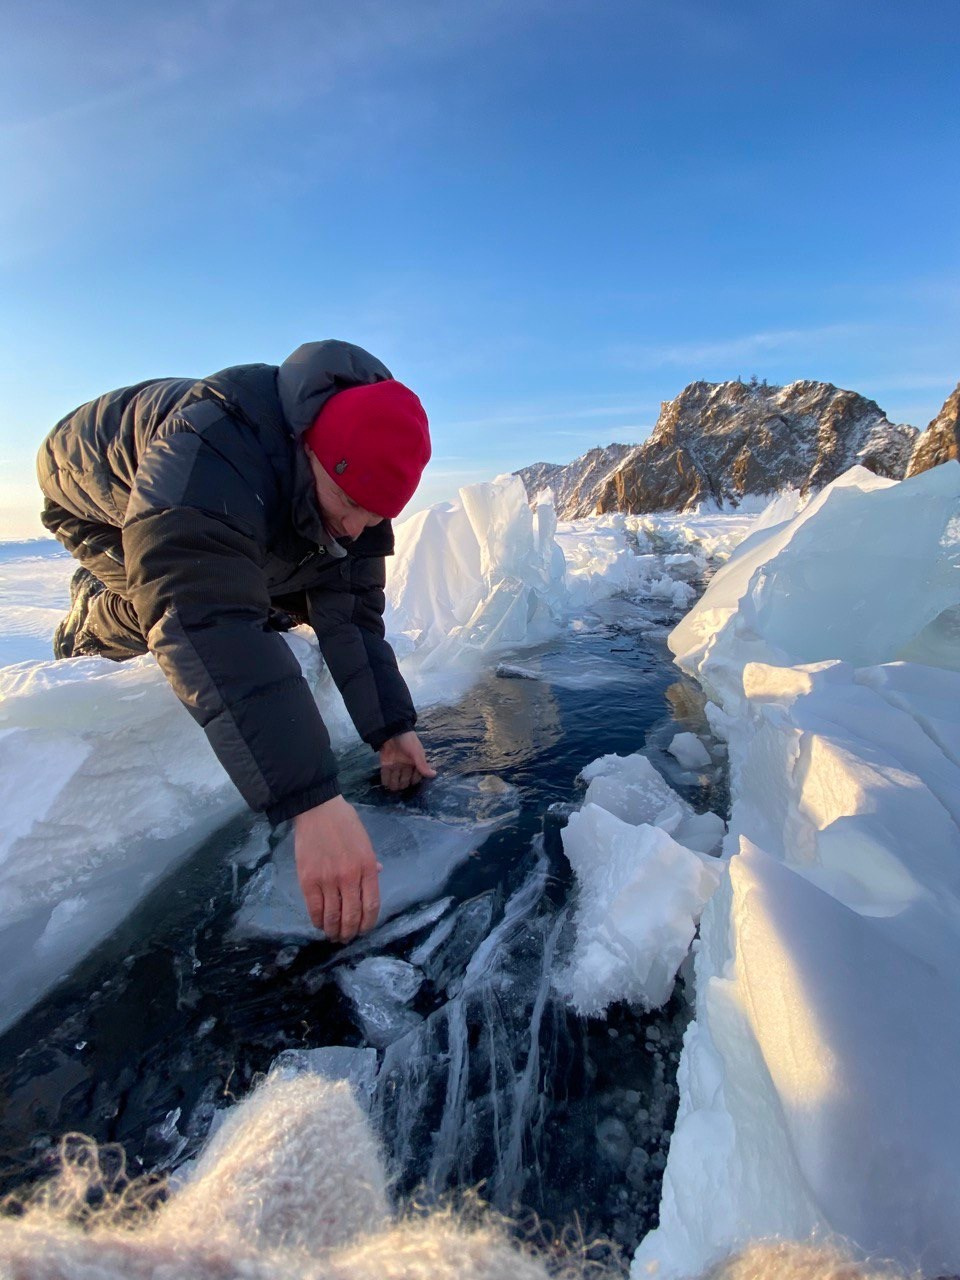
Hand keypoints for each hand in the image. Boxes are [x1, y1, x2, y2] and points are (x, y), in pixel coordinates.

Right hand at [294, 796, 381, 942]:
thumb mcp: (365, 842)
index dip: (368, 923)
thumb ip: (370, 862)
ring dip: (334, 931)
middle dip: (350, 932)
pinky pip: (314, 909)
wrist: (317, 810)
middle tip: (347, 938)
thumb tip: (378, 874)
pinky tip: (320, 924)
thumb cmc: (345, 823)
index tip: (364, 930)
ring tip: (333, 935)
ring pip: (333, 916)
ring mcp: (328, 880)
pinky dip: (318, 921)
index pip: (371, 905)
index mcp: (367, 868)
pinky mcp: (308, 880)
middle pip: (352, 916)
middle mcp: (350, 878)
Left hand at [379, 731, 436, 791]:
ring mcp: (395, 765)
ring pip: (395, 779)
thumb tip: (434, 775)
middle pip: (405, 779)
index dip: (414, 781)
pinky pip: (386, 775)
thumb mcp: (417, 752)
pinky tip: (386, 783)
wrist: (393, 731)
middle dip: (403, 784)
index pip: (416, 776)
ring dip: (394, 785)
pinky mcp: (386, 764)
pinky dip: (386, 781)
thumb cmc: (408, 741)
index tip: (412, 782)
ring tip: (393, 787)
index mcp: (415, 763)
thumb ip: (423, 765)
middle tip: (401, 786)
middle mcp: (405, 766)